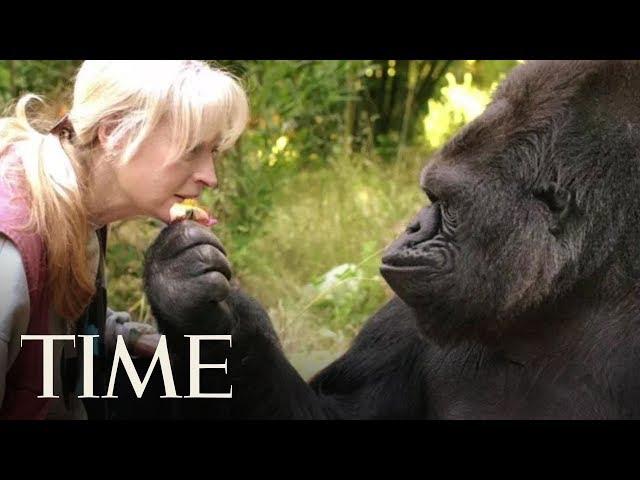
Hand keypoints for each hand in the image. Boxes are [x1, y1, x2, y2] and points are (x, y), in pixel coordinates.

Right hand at [143, 221, 233, 338]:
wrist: (203, 333)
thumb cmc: (201, 290)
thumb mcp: (189, 261)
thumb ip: (190, 239)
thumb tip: (200, 216)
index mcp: (156, 255)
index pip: (183, 227)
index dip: (206, 236)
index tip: (209, 254)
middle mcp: (155, 268)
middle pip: (195, 236)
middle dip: (216, 250)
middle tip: (217, 270)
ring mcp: (167, 284)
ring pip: (208, 256)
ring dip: (222, 270)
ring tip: (215, 285)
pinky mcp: (184, 300)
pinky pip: (216, 280)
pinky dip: (223, 289)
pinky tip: (213, 300)